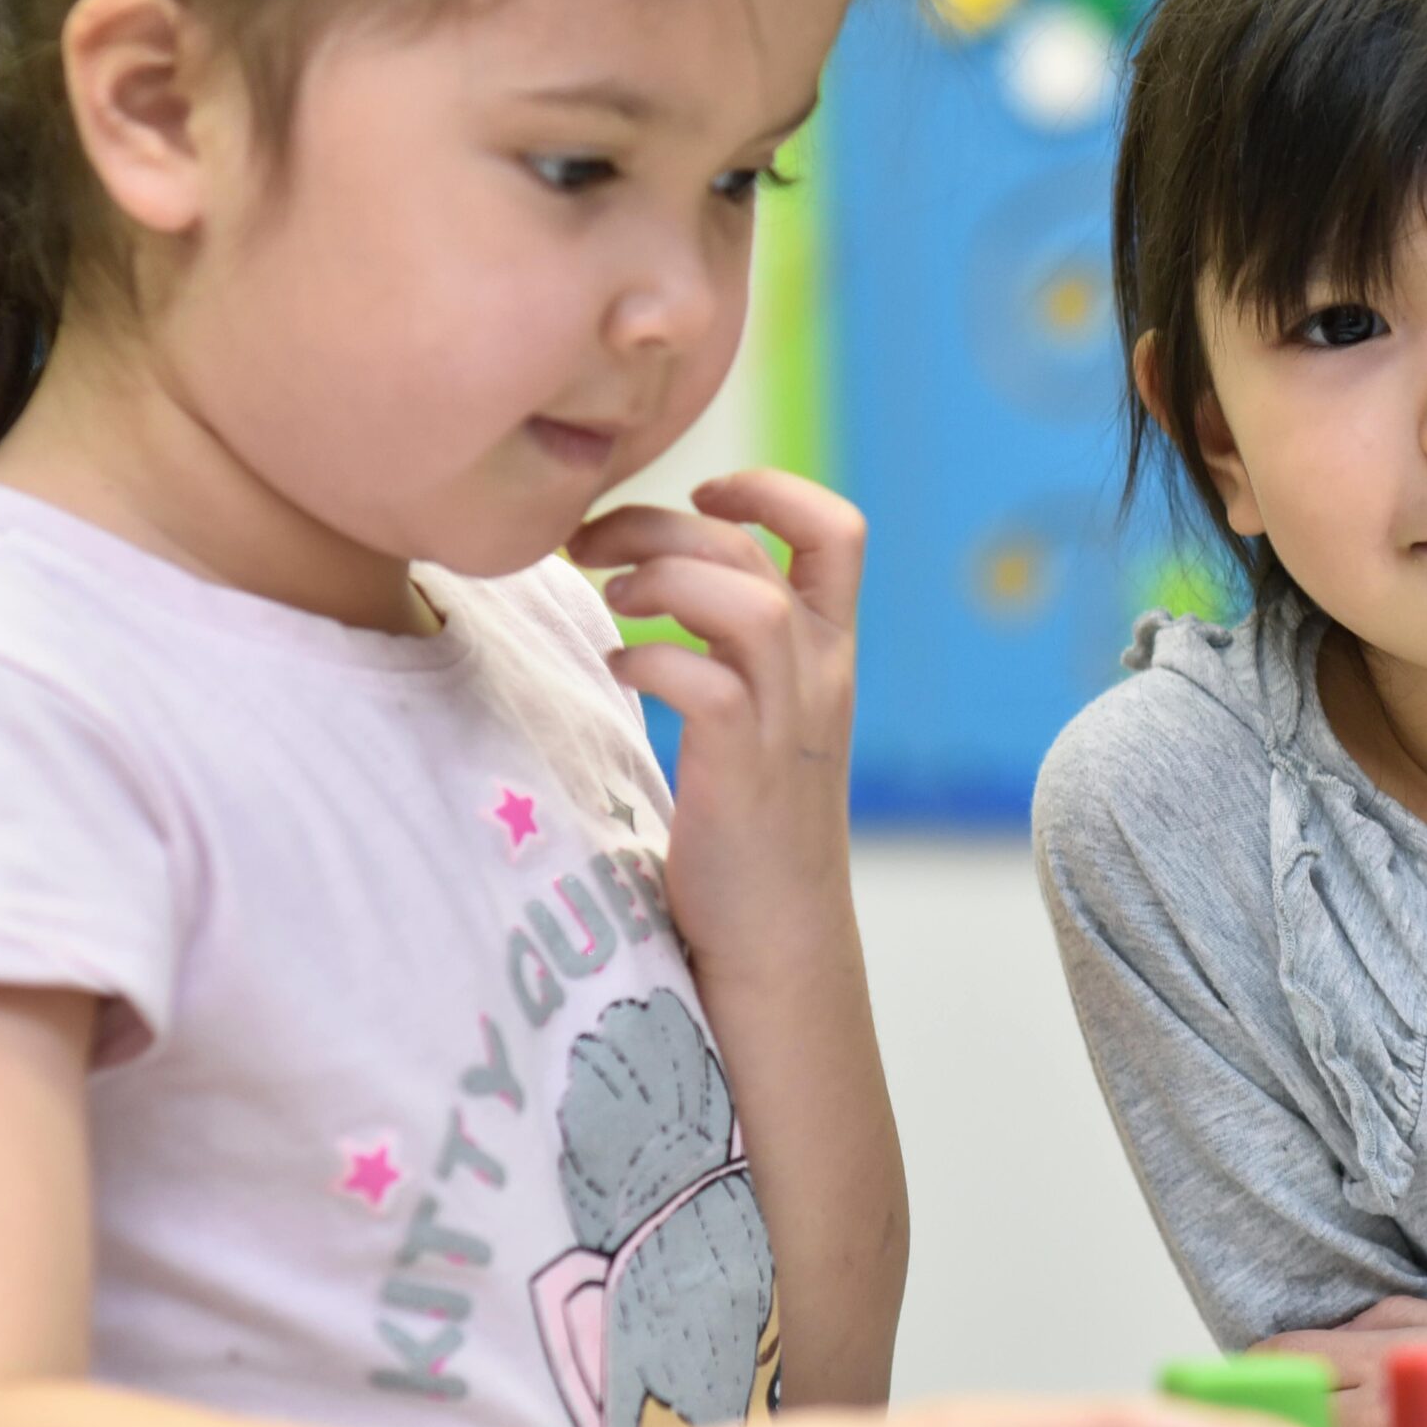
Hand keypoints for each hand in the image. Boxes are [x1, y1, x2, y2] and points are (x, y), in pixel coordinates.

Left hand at [571, 473, 862, 986]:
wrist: (777, 938)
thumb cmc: (749, 825)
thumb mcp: (765, 717)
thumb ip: (735, 648)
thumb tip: (652, 574)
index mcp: (830, 653)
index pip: (837, 529)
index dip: (769, 488)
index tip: (701, 494)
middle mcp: (820, 676)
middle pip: (752, 550)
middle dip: (659, 524)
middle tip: (589, 545)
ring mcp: (786, 724)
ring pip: (744, 601)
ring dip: (659, 581)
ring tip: (609, 605)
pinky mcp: (744, 772)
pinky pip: (704, 681)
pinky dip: (649, 659)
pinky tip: (617, 673)